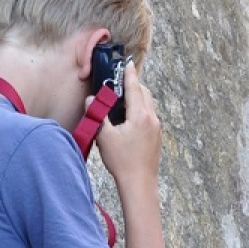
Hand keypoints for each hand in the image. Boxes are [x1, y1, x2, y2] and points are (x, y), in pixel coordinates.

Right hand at [93, 60, 161, 186]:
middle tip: (122, 81)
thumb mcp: (104, 137)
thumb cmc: (122, 162)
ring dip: (138, 98)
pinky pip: (149, 116)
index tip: (127, 63)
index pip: (134, 88)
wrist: (140, 184)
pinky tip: (129, 119)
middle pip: (144, 94)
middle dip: (134, 85)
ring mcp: (156, 128)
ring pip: (148, 105)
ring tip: (123, 100)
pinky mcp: (157, 137)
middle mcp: (152, 119)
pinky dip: (141, 110)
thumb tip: (91, 100)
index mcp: (140, 115)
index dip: (129, 74)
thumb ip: (98, 115)